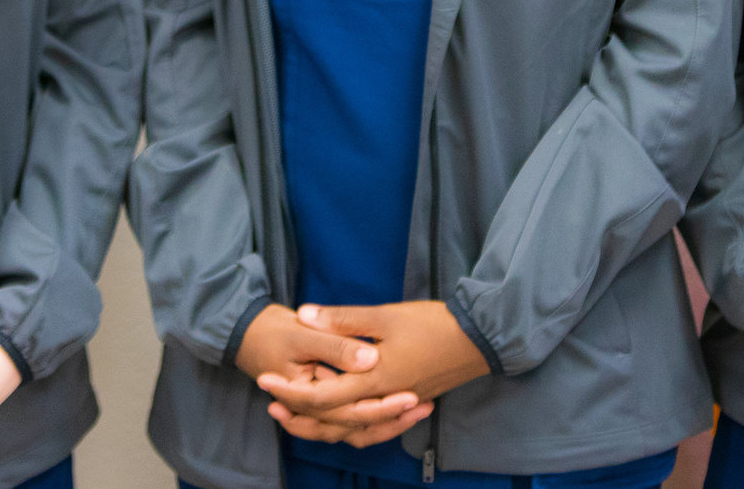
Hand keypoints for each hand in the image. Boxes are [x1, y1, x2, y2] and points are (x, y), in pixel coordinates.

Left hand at [255, 302, 483, 448]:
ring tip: (297, 413)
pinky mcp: (406, 401)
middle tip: (271, 403)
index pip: (322, 397)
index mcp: (373, 380)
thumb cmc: (432, 324)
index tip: (265, 381)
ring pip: (352, 428)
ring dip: (322, 424)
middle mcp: (382, 400)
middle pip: (332, 421)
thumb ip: (342, 320)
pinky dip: (352, 424)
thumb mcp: (383, 316)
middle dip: (299, 414)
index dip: (290, 392)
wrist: (478, 339)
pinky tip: (341, 414)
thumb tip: (304, 315)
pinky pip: (372, 425)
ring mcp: (395, 404)